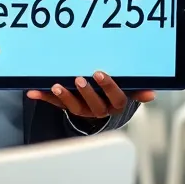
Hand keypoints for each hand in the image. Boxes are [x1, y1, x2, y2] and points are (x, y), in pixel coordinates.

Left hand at [26, 72, 154, 118]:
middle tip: (79, 79)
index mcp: (114, 104)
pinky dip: (43, 97)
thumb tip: (152, 94)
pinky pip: (55, 103)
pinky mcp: (66, 107)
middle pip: (93, 104)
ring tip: (56, 85)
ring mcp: (81, 109)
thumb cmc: (116, 94)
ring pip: (73, 106)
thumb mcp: (128, 92)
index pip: (115, 98)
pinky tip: (32, 91)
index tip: (100, 73)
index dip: (108, 87)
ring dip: (64, 96)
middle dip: (86, 92)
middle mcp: (98, 110)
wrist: (103, 108)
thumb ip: (137, 91)